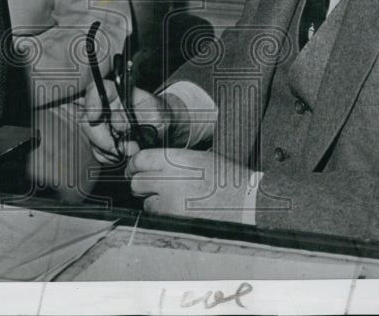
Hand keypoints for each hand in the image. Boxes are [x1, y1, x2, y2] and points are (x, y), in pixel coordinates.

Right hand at [79, 80, 170, 164]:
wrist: (163, 130)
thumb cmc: (160, 116)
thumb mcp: (156, 112)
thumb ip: (137, 116)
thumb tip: (119, 124)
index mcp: (116, 93)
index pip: (96, 91)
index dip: (91, 102)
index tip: (95, 117)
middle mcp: (104, 108)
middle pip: (87, 119)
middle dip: (101, 137)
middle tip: (120, 147)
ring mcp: (101, 125)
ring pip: (91, 139)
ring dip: (108, 150)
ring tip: (130, 150)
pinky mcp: (101, 141)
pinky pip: (97, 152)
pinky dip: (110, 157)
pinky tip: (123, 155)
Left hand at [127, 148, 254, 222]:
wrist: (245, 201)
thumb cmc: (226, 178)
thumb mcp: (199, 158)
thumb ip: (172, 161)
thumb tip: (149, 165)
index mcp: (176, 159)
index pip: (140, 159)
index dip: (133, 165)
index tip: (133, 169)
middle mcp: (170, 178)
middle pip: (137, 182)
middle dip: (139, 185)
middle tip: (145, 187)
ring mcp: (171, 201)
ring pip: (145, 202)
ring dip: (152, 202)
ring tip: (170, 200)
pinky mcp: (176, 220)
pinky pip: (158, 217)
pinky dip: (162, 215)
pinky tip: (178, 211)